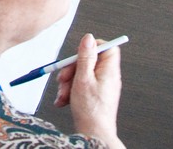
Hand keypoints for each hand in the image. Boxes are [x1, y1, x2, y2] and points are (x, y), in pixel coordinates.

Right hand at [55, 33, 123, 147]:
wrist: (94, 135)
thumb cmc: (91, 111)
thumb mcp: (83, 78)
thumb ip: (85, 57)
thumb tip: (89, 38)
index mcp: (109, 70)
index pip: (107, 47)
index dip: (92, 47)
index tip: (79, 54)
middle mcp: (107, 77)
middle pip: (89, 61)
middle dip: (72, 69)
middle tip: (64, 78)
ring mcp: (101, 87)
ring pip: (82, 74)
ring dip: (68, 82)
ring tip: (63, 93)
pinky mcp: (94, 96)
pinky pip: (81, 86)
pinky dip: (71, 91)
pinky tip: (64, 100)